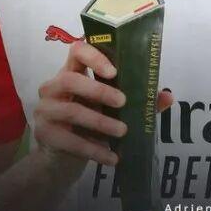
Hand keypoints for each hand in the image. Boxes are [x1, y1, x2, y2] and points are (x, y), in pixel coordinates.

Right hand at [34, 39, 173, 166]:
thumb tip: (167, 96)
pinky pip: (70, 141)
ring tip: (123, 132)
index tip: (114, 71)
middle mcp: (53, 87)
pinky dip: (94, 150)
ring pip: (71, 111)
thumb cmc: (89, 125)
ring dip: (100, 122)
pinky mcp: (44, 134)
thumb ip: (137, 101)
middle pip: (70, 80)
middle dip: (99, 90)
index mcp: (72, 72)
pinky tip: (113, 157)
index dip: (94, 56)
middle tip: (123, 102)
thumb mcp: (111, 110)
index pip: (76, 50)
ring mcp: (45, 110)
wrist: (62, 159)